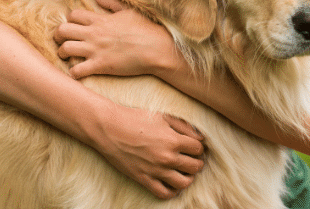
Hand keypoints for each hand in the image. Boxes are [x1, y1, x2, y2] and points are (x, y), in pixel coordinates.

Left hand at [54, 0, 186, 78]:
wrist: (157, 48)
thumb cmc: (146, 29)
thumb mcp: (129, 11)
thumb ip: (112, 3)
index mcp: (100, 19)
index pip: (73, 15)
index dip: (70, 20)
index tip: (74, 27)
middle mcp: (94, 33)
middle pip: (62, 30)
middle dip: (58, 36)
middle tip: (62, 41)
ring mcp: (95, 50)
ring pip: (64, 49)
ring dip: (62, 54)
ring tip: (66, 57)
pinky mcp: (100, 65)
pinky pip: (77, 70)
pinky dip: (73, 72)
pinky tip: (78, 72)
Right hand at [90, 104, 205, 198]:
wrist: (109, 128)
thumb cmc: (135, 118)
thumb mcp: (162, 116)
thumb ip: (184, 126)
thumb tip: (200, 138)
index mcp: (173, 140)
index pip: (198, 149)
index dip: (198, 147)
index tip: (193, 146)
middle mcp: (167, 157)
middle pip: (195, 167)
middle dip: (196, 162)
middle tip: (191, 158)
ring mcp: (155, 170)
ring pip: (184, 183)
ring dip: (188, 178)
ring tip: (184, 172)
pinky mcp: (143, 179)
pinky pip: (164, 193)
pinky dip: (172, 191)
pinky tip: (172, 183)